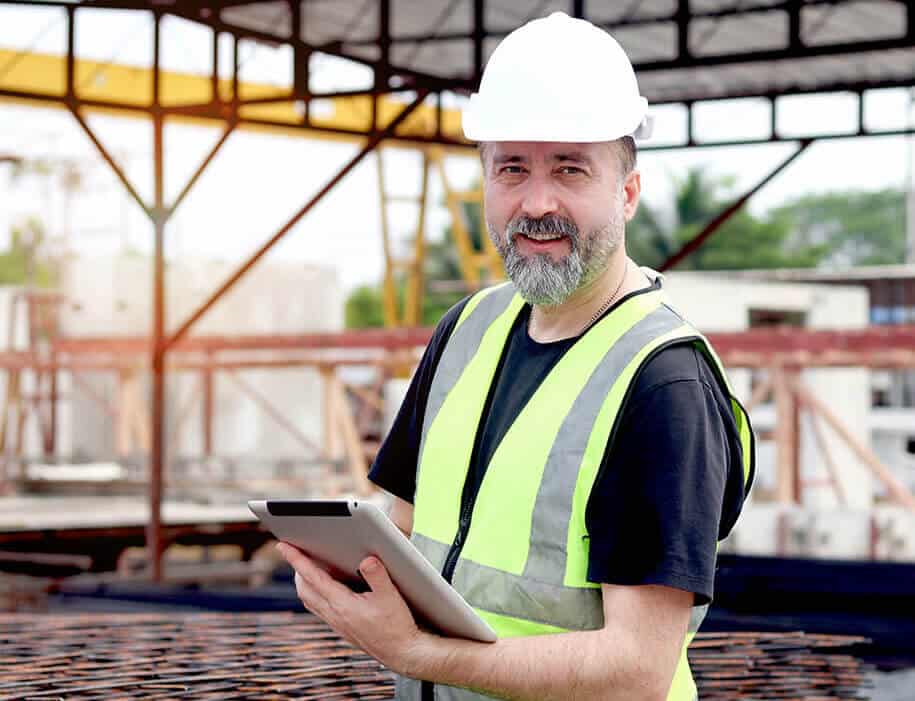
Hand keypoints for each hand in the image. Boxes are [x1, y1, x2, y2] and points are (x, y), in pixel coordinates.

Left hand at [275, 542, 430, 675]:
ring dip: (304, 582)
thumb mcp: (390, 597)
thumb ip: (377, 575)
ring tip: (308, 567)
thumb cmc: (396, 627)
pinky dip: (315, 594)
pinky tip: (327, 589)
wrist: (401, 653)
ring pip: (309, 600)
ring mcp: (337, 624)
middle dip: (297, 569)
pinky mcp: (342, 628)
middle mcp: (334, 615)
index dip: (296, 559)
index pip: (312, 578)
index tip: (283, 546)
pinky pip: (319, 609)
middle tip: (296, 552)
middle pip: (304, 589)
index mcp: (342, 605)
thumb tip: (366, 559)